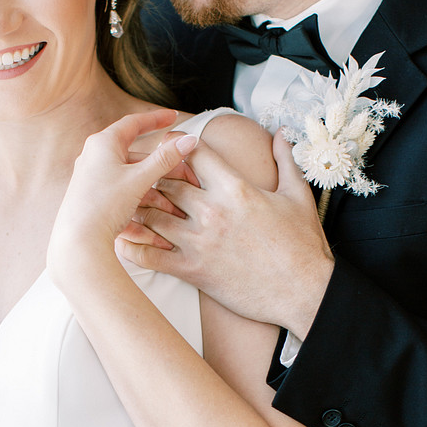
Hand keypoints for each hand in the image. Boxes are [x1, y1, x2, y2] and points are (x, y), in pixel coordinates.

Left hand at [47, 109, 199, 287]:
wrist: (79, 240)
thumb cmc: (105, 205)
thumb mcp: (140, 179)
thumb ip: (165, 159)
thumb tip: (189, 140)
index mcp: (102, 143)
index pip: (134, 123)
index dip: (156, 119)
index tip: (173, 116)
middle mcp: (92, 156)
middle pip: (134, 154)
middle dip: (160, 166)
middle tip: (180, 170)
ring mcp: (90, 176)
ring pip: (129, 176)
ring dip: (152, 189)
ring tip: (171, 204)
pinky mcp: (90, 196)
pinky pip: (120, 191)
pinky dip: (138, 199)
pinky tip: (153, 214)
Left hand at [119, 131, 334, 337]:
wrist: (303, 292)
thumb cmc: (303, 245)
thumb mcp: (297, 195)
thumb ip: (285, 160)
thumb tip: (280, 134)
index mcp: (235, 188)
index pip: (194, 154)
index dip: (176, 144)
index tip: (166, 144)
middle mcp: (212, 212)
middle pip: (166, 182)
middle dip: (150, 174)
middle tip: (136, 172)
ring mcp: (199, 242)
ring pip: (153, 216)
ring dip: (136, 208)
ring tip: (122, 203)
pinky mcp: (193, 271)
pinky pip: (152, 257)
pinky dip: (133, 248)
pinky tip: (122, 241)